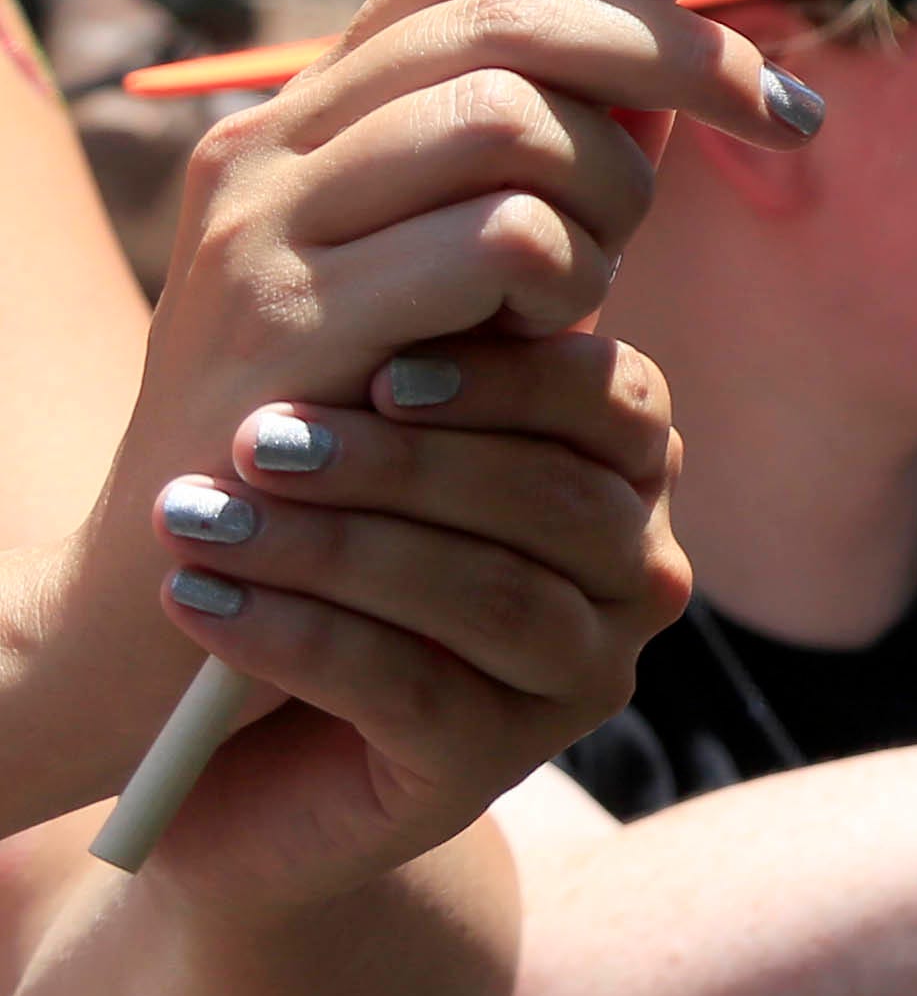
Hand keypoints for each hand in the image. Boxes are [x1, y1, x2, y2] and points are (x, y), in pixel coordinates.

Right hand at [34, 0, 795, 782]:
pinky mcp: (290, 331)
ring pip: (516, 118)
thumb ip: (545, 168)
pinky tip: (538, 341)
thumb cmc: (349, 426)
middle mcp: (275, 147)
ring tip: (593, 284)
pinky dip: (562, 281)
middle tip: (783, 117)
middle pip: (517, 17)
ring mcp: (271, 234)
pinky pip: (497, 243)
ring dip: (612, 192)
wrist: (170, 593)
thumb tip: (690, 64)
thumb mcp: (456, 272)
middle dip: (682, 51)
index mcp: (314, 111)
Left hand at [120, 336, 691, 911]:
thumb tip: (416, 230)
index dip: (508, 378)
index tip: (377, 368)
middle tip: (258, 439)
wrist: (238, 747)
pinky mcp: (490, 765)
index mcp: (628, 473)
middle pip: (549, 499)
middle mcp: (637, 573)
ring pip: (485, 595)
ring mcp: (579, 678)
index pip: (613, 398)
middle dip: (396, 464)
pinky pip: (407, 690)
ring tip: (200, 517)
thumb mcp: (375, 442)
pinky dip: (296, 638)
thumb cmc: (315, 562)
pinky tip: (200, 601)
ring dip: (331, 548)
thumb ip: (419, 360)